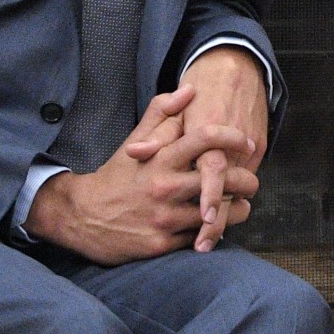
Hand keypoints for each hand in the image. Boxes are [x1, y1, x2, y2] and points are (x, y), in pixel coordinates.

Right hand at [26, 88, 260, 263]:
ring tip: (242, 205)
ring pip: (219, 213)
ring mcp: (164, 217)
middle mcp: (164, 187)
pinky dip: (214, 231)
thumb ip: (162, 113)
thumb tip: (190, 89)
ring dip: (238, 209)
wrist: (82, 216)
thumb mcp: (135, 140)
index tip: (247, 142)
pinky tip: (218, 225)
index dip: (233, 137)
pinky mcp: (162, 244)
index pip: (205, 138)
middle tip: (252, 181)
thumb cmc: (117, 175)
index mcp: (160, 158)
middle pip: (223, 179)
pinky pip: (200, 237)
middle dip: (247, 180)